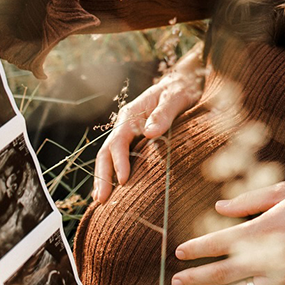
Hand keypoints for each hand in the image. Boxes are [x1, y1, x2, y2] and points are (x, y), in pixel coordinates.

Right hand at [93, 44, 205, 202]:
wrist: (184, 83)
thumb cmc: (182, 90)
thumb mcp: (176, 98)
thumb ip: (164, 114)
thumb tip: (148, 132)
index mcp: (131, 115)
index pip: (118, 142)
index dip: (119, 162)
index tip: (124, 181)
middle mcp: (124, 125)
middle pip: (106, 152)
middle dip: (102, 176)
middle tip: (102, 200)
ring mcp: (128, 134)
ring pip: (109, 158)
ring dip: (104, 178)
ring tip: (101, 201)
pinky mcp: (134, 141)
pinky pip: (119, 159)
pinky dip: (113, 175)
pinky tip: (114, 191)